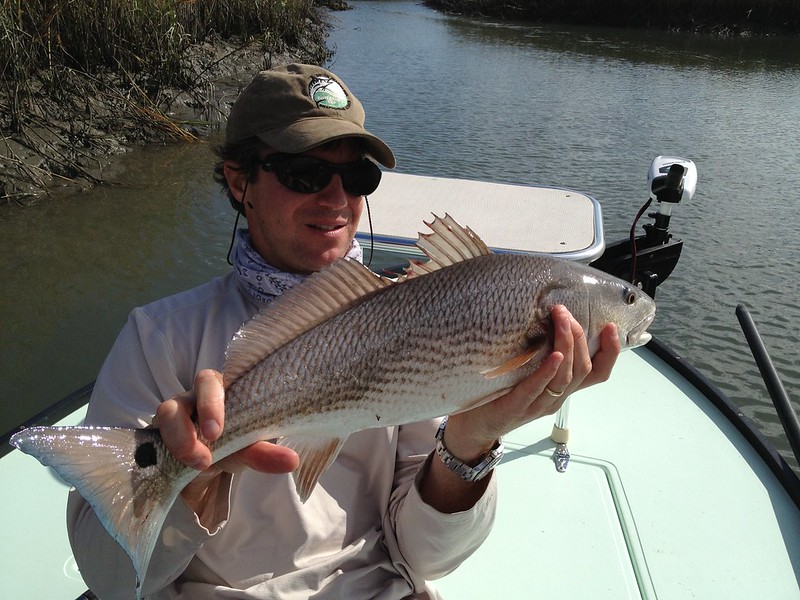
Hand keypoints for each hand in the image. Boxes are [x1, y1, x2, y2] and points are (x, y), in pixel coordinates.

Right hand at [155, 369, 298, 516]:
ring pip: (166, 413)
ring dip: (180, 440)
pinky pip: (155, 438)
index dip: (211, 402)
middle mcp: (197, 394)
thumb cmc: (235, 443)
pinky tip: (180, 467)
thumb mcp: (249, 450)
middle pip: (188, 391)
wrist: (210, 463)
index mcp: (225, 388)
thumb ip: (265, 453)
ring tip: (199, 463)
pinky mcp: (160, 433)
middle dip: (198, 416)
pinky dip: (167, 452)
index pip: (214, 379)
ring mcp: (176, 411)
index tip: (216, 432)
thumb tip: (292, 461)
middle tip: (211, 441)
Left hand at [444, 305, 620, 463]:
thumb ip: (539, 354)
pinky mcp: (516, 407)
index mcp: (561, 390)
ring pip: (565, 378)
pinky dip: (547, 372)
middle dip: (579, 337)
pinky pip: (536, 389)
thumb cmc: (499, 395)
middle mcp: (555, 398)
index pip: (597, 374)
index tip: (611, 327)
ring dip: (567, 345)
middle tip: (565, 312)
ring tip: (562, 321)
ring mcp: (537, 405)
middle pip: (582, 369)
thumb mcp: (526, 373)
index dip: (610, 352)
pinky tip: (554, 356)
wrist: (473, 429)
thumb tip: (547, 319)